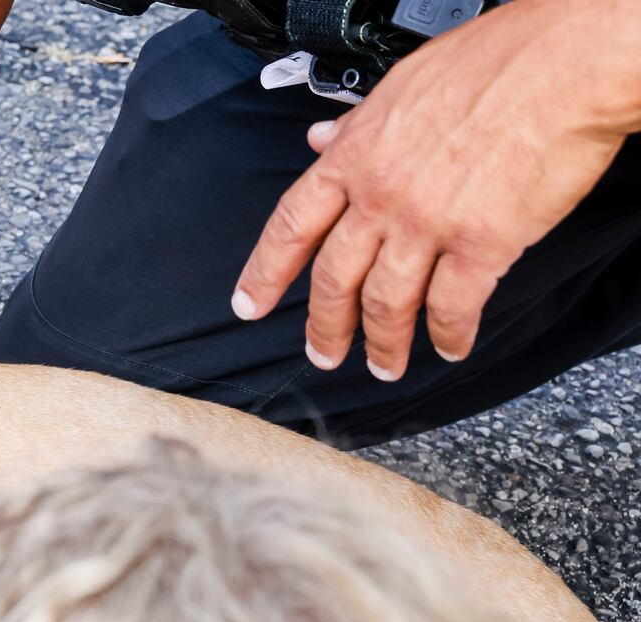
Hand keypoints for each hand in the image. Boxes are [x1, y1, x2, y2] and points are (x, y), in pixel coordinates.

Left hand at [232, 0, 640, 380]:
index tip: (250, 306)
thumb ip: (358, 124)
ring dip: (384, 344)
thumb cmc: (498, 60)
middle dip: (324, 327)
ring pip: (386, 304)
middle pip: (334, 279)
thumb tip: (321, 142)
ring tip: (384, 366)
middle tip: (322, 354)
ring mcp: (428, 223)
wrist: (568, 60)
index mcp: (356, 157)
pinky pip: (453, 307)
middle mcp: (381, 196)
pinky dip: (449, 335)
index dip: (265, 273)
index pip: (291, 225)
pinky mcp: (482, 244)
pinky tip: (449, 346)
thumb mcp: (404, 84)